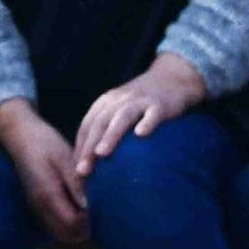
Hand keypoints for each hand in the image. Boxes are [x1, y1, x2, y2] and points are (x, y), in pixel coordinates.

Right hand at [0, 97, 89, 247]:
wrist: (19, 135)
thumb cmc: (44, 143)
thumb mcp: (65, 159)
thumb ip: (77, 184)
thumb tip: (91, 207)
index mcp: (49, 195)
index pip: (74, 224)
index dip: (91, 222)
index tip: (104, 207)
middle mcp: (41, 206)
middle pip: (68, 235)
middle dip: (86, 229)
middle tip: (100, 211)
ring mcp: (37, 207)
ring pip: (61, 232)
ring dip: (77, 227)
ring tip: (90, 208)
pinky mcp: (37, 205)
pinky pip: (55, 224)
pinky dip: (68, 222)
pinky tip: (78, 205)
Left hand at [71, 52, 208, 178]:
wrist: (172, 77)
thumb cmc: (142, 103)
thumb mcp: (120, 110)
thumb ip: (107, 129)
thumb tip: (94, 163)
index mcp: (106, 103)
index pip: (87, 126)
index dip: (79, 147)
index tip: (75, 171)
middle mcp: (119, 100)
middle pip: (100, 123)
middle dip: (88, 147)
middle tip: (82, 171)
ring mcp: (140, 101)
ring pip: (122, 117)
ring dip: (110, 135)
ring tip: (101, 154)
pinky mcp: (160, 104)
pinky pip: (153, 113)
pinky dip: (146, 122)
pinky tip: (141, 134)